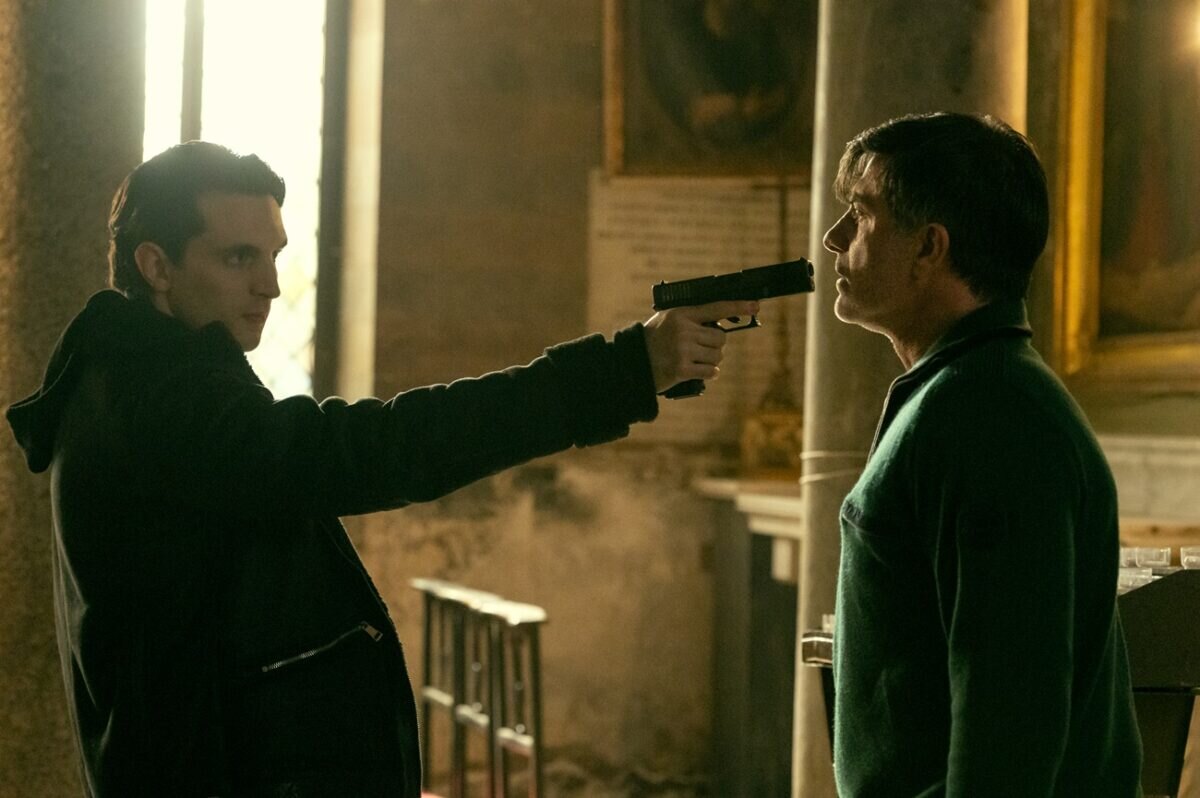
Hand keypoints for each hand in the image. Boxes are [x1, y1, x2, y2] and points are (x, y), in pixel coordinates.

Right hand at [642, 300, 758, 393]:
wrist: (632, 363)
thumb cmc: (654, 340)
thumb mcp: (668, 320)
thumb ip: (693, 318)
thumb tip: (722, 323)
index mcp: (681, 314)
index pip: (715, 308)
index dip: (738, 306)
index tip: (755, 306)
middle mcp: (683, 330)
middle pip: (720, 338)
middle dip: (715, 345)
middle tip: (700, 348)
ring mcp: (682, 350)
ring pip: (717, 355)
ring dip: (711, 361)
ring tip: (695, 360)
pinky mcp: (682, 369)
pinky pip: (710, 371)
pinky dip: (708, 373)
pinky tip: (697, 371)